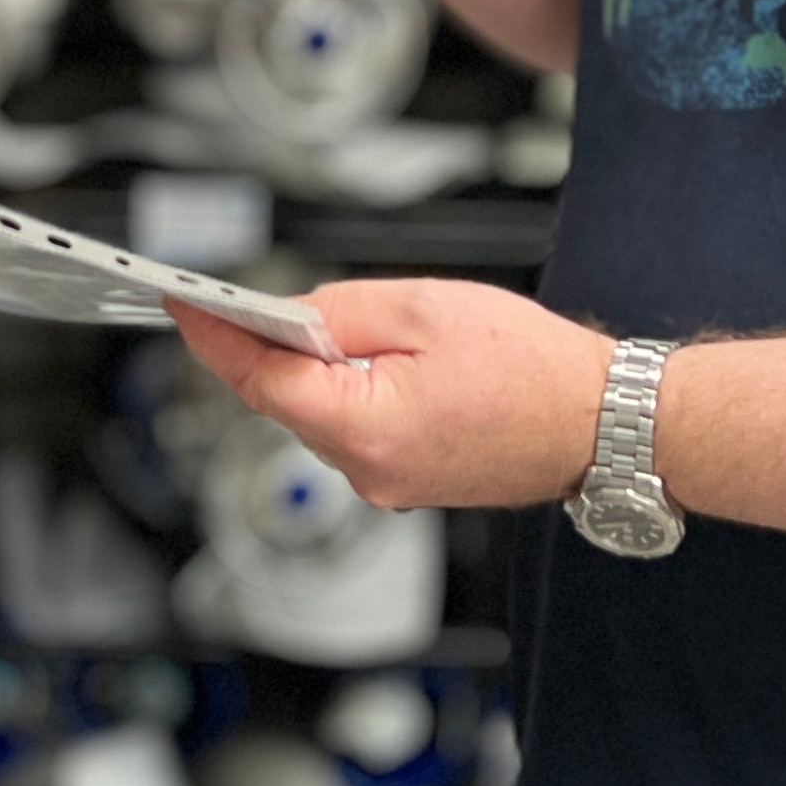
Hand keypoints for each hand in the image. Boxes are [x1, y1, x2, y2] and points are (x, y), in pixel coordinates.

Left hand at [166, 279, 617, 510]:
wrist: (605, 422)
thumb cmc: (534, 369)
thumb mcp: (423, 308)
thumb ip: (340, 310)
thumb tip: (289, 316)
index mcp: (364, 425)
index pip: (258, 380)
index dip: (213, 337)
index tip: (181, 305)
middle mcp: (368, 470)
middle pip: (285, 402)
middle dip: (269, 348)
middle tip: (252, 300)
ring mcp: (389, 485)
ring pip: (320, 417)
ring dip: (318, 372)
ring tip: (344, 328)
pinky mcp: (409, 485)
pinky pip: (356, 432)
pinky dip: (350, 395)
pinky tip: (376, 365)